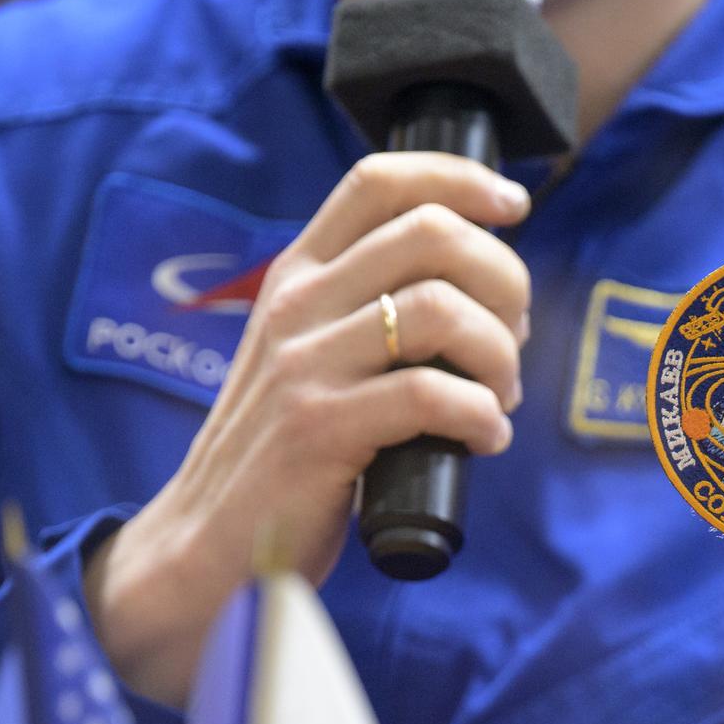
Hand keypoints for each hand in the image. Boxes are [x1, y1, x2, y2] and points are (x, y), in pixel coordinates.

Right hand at [84, 152, 532, 704]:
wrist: (210, 545)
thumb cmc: (281, 457)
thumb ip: (366, 315)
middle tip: (513, 342)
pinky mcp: (319, 428)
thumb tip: (483, 296)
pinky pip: (432, 394)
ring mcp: (302, 365)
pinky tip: (483, 439)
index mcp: (297, 277)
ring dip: (499, 355)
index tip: (513, 205)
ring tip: (498, 398)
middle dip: (504, 282)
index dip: (460, 178)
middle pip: (431, 236)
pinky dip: (482, 416)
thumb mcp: (308, 360)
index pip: (378, 182)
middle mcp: (297, 306)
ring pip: (441, 309)